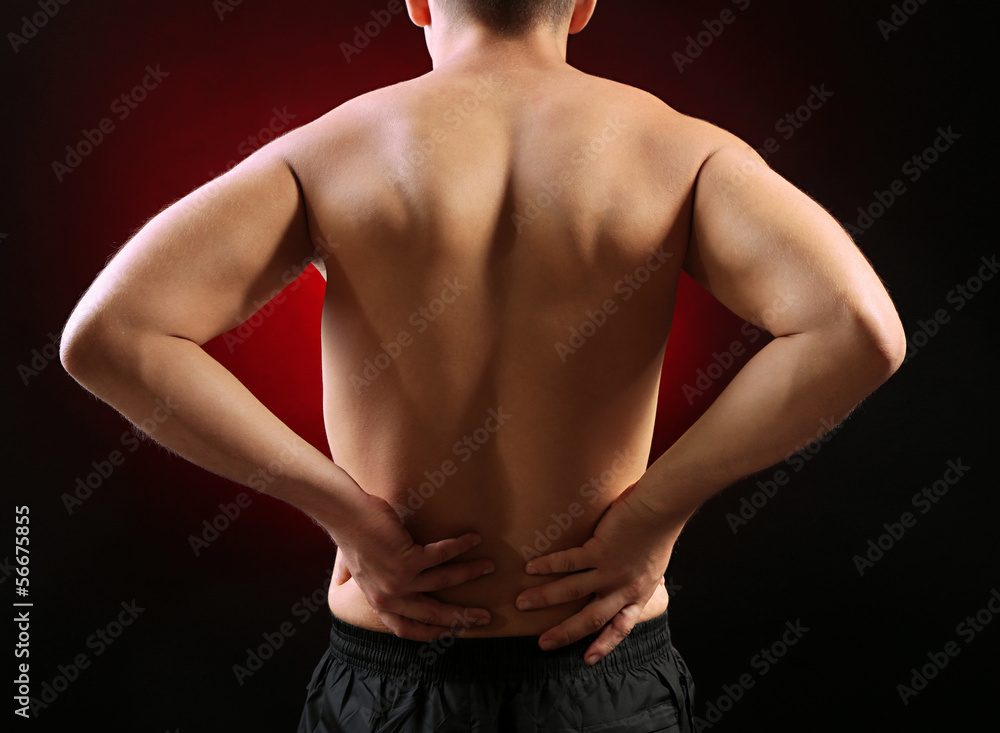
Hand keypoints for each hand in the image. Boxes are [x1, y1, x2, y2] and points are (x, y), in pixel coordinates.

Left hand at [329, 492, 495, 641]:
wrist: (346, 517)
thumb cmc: (353, 537)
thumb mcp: (359, 571)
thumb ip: (367, 582)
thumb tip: (354, 581)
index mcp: (379, 602)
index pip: (406, 628)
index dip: (430, 633)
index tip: (449, 633)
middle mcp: (390, 597)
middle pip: (433, 613)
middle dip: (461, 616)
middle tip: (483, 617)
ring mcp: (400, 580)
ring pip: (444, 581)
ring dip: (470, 572)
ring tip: (488, 566)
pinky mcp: (408, 560)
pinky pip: (443, 554)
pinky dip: (461, 546)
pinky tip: (473, 539)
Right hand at [515, 483, 684, 664]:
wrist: (661, 510)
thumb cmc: (660, 530)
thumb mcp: (655, 565)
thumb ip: (644, 577)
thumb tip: (652, 581)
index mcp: (638, 594)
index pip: (620, 627)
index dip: (604, 645)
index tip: (588, 659)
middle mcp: (623, 588)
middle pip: (590, 619)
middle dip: (564, 633)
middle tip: (543, 643)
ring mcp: (610, 571)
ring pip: (572, 592)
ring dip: (544, 598)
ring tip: (522, 602)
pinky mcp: (599, 550)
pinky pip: (568, 562)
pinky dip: (548, 565)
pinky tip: (531, 567)